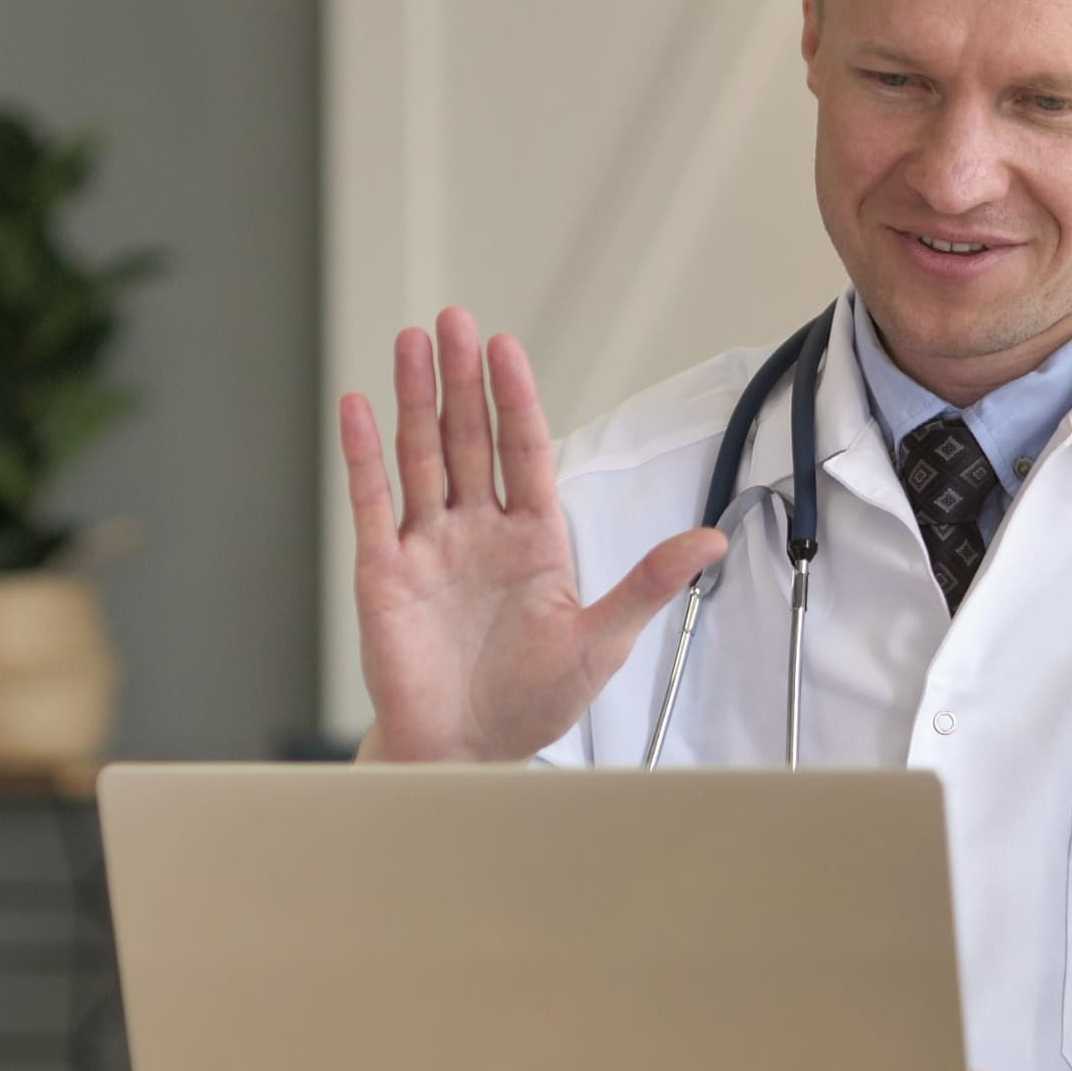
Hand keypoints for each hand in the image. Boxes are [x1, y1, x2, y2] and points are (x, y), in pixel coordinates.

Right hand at [339, 308, 725, 762]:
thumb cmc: (533, 699)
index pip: (523, 451)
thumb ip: (650, 582)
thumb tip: (713, 538)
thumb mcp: (604, 639)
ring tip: (410, 341)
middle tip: (454, 319)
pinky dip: (364, 454)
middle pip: (468, 439)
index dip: (515, 399)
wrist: (467, 751)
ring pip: (420, 457)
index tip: (506, 347)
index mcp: (533, 538)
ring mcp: (428, 546)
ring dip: (414, 399)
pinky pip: (372, 502)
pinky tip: (358, 406)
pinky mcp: (384, 571)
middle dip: (462, 379)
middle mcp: (477, 530)